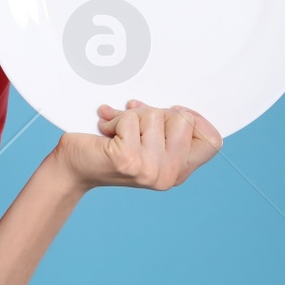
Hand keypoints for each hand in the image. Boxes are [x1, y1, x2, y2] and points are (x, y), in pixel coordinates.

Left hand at [52, 99, 222, 193]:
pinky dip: (114, 118)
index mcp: (178, 171)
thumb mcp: (144, 140)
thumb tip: (179, 109)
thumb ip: (164, 129)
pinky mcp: (128, 160)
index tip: (173, 112)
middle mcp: (168, 175)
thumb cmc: (107, 148)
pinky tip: (105, 131)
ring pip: (154, 115)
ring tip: (116, 129)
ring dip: (130, 115)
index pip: (212, 142)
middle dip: (155, 112)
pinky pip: (131, 119)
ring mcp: (149, 169)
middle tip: (134, 123)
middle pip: (182, 120)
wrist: (72, 168)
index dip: (196, 119)